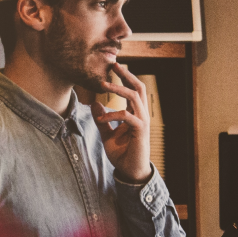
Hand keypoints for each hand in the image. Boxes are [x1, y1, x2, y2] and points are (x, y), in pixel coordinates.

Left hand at [91, 63, 151, 182]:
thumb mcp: (107, 134)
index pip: (133, 90)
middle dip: (127, 75)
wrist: (131, 172)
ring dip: (119, 89)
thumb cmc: (123, 154)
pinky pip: (127, 117)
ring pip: (135, 97)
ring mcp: (143, 122)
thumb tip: (95, 104)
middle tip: (114, 64)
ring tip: (103, 84)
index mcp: (136, 114)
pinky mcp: (140, 131)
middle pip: (139, 88)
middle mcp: (142, 115)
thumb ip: (102, 120)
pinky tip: (102, 118)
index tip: (114, 67)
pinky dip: (113, 115)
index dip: (125, 78)